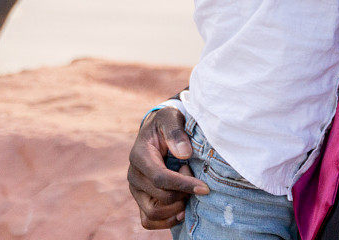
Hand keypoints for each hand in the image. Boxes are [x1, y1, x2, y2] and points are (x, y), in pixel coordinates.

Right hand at [127, 107, 208, 229]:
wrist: (156, 129)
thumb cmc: (166, 122)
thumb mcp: (171, 118)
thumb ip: (176, 132)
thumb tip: (184, 154)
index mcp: (139, 156)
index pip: (160, 178)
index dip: (183, 185)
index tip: (205, 188)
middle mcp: (134, 176)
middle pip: (160, 198)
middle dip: (183, 192)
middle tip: (195, 178)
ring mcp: (136, 190)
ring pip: (153, 214)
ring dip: (176, 207)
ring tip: (188, 191)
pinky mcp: (141, 199)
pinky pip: (148, 220)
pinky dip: (166, 220)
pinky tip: (182, 209)